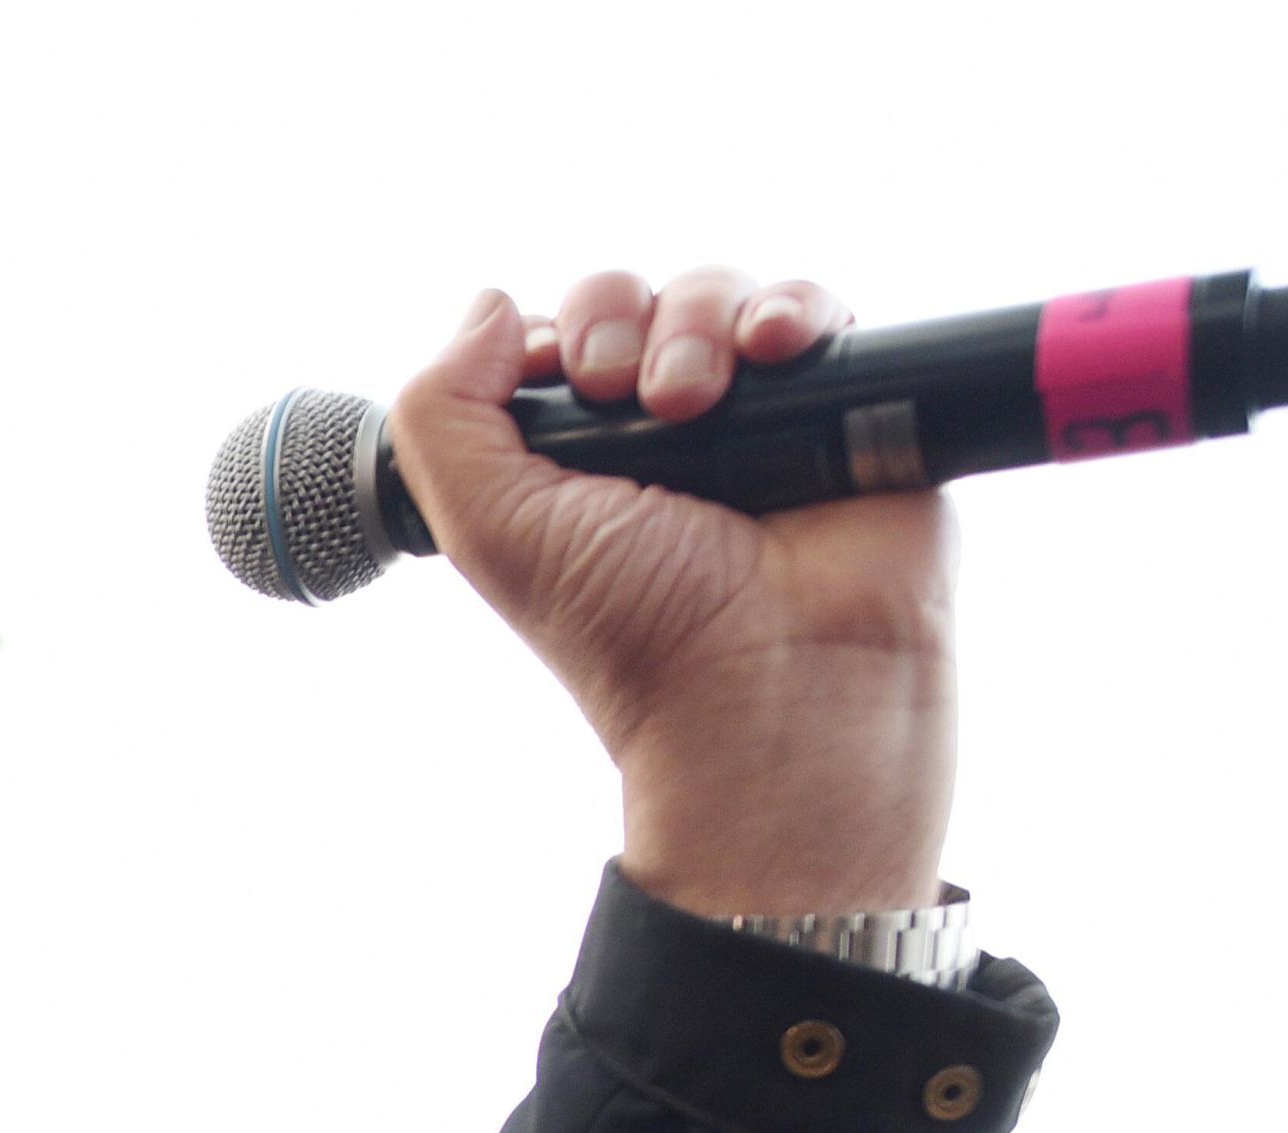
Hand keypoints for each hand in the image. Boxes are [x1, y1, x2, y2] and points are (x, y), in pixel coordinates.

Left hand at [390, 269, 954, 917]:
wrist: (775, 682)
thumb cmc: (633, 628)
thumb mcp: (490, 528)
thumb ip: (443, 414)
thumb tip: (489, 305)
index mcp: (574, 461)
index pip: (552, 341)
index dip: (551, 338)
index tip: (560, 381)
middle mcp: (661, 434)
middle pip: (632, 302)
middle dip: (619, 323)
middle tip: (631, 394)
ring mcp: (754, 417)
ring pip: (718, 295)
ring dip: (698, 320)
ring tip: (696, 399)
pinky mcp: (845, 408)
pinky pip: (816, 312)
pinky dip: (792, 309)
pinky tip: (777, 346)